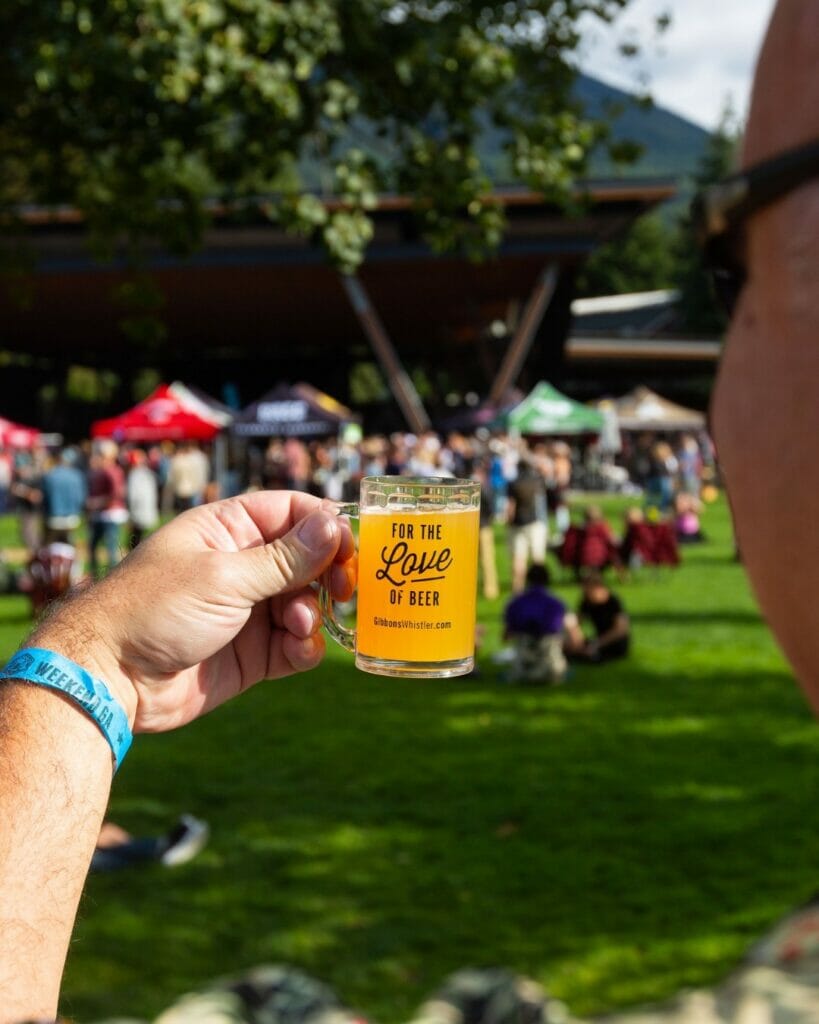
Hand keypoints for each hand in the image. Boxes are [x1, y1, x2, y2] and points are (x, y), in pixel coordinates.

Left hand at [30, 492, 355, 732]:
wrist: (111, 678)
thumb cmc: (155, 609)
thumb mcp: (224, 577)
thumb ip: (285, 558)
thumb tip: (333, 525)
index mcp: (229, 530)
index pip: (292, 512)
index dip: (325, 526)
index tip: (351, 548)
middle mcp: (243, 566)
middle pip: (308, 560)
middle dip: (330, 573)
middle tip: (344, 589)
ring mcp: (249, 611)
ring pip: (307, 604)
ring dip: (314, 613)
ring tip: (300, 625)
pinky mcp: (253, 653)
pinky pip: (296, 644)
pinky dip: (305, 646)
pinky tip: (297, 648)